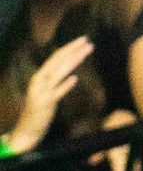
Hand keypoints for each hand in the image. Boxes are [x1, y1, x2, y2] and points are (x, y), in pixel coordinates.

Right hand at [11, 35, 91, 151]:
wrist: (25, 131)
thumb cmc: (39, 109)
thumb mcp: (46, 90)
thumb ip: (55, 79)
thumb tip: (69, 66)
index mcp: (39, 76)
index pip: (55, 57)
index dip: (69, 47)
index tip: (83, 39)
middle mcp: (38, 81)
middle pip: (57, 61)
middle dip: (73, 50)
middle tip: (88, 41)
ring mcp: (41, 92)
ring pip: (58, 73)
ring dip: (73, 61)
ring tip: (86, 52)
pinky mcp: (44, 104)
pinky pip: (56, 93)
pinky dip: (64, 85)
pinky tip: (74, 79)